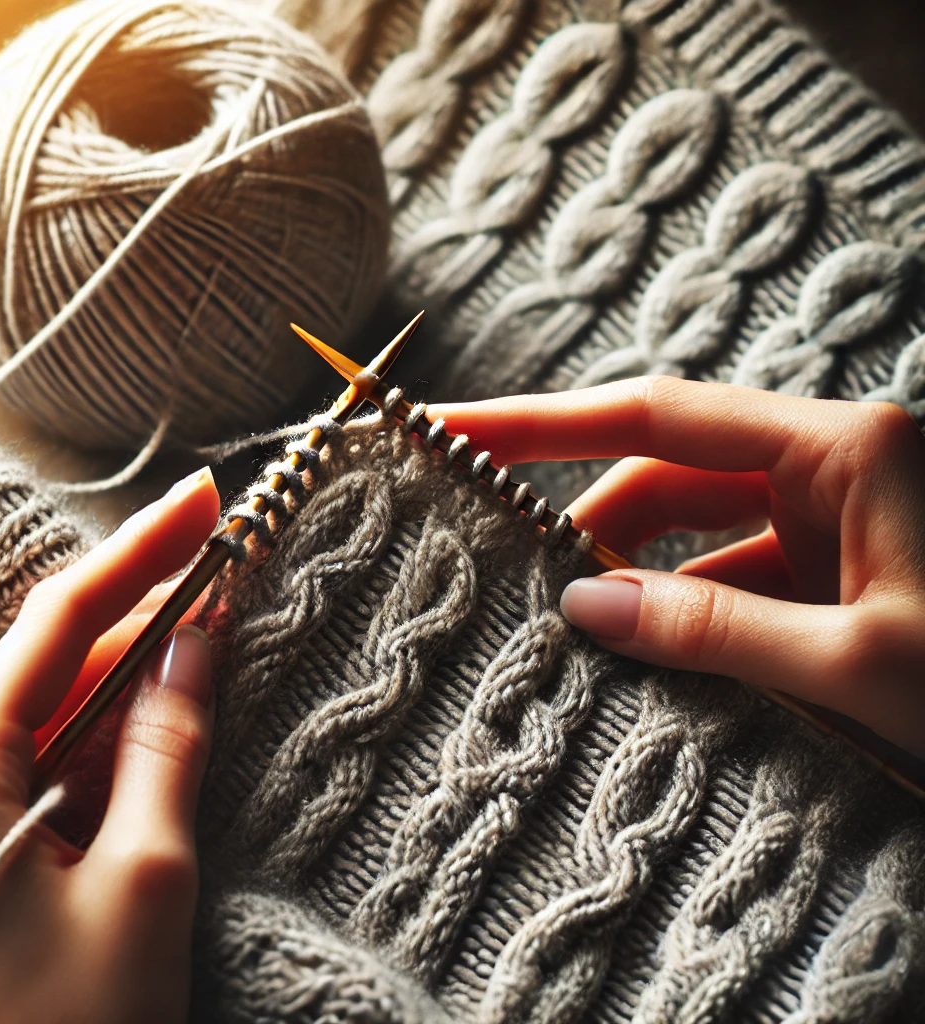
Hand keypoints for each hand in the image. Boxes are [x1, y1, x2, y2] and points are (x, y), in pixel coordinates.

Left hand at [0, 467, 220, 1022]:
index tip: (202, 504)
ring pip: (67, 703)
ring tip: (216, 619)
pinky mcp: (0, 838)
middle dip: (146, 604)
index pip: (62, 627)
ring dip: (143, 663)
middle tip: (224, 555)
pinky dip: (128, 721)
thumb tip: (198, 643)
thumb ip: (169, 743)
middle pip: (60, 657)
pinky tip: (180, 697)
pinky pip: (68, 753)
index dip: (140, 554)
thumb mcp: (147, 874)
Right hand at [433, 377, 924, 756]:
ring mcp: (839, 522)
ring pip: (700, 538)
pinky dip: (692, 620)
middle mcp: (835, 466)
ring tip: (576, 636)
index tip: (458, 428)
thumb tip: (584, 603)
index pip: (655, 415)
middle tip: (505, 568)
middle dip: (588, 523)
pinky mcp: (843, 574)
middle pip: (668, 476)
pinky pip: (738, 584)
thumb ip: (712, 630)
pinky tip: (655, 668)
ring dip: (641, 584)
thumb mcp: (859, 663)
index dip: (544, 423)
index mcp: (843, 447)